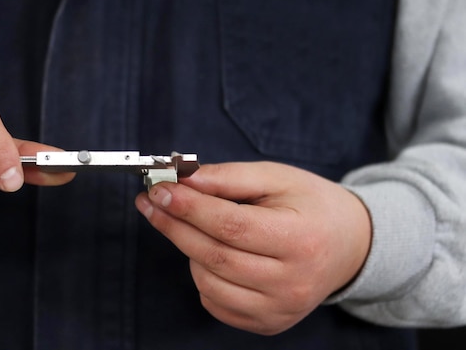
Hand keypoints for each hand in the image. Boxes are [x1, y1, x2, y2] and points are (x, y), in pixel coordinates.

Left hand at [135, 161, 370, 334]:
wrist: (348, 245)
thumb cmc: (311, 206)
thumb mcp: (277, 178)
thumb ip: (230, 177)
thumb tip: (185, 179)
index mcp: (300, 240)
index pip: (231, 226)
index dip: (190, 208)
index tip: (160, 190)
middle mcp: (292, 283)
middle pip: (215, 256)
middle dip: (174, 226)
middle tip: (152, 202)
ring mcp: (279, 309)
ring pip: (208, 282)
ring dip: (189, 250)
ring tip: (194, 226)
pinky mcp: (268, 323)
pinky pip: (215, 302)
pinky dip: (203, 276)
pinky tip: (213, 254)